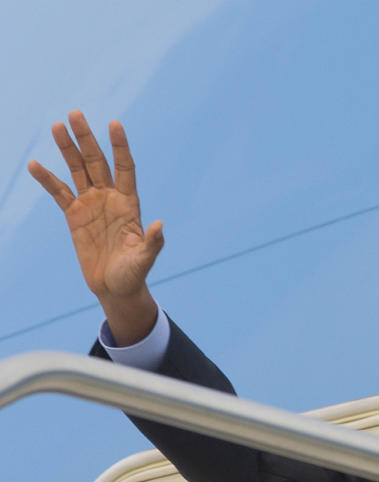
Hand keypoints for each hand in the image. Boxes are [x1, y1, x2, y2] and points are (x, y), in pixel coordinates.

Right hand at [29, 111, 162, 344]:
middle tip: (75, 114)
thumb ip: (152, 242)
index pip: (125, 168)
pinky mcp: (74, 215)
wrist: (115, 287)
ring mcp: (91, 204)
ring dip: (68, 149)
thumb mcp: (145, 259)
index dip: (120, 147)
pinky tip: (35, 164)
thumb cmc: (134, 273)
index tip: (115, 124)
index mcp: (129, 204)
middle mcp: (110, 198)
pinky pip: (59, 192)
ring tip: (57, 126)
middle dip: (87, 139)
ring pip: (77, 170)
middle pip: (97, 162)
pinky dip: (47, 180)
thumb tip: (159, 225)